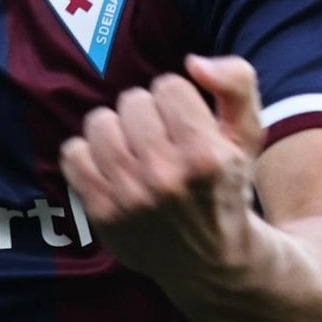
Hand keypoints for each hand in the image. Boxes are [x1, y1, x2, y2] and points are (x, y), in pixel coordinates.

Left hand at [61, 54, 266, 291]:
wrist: (209, 258)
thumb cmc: (225, 185)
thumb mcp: (248, 135)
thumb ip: (236, 84)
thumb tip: (192, 62)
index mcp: (206, 155)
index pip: (168, 86)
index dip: (177, 98)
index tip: (185, 120)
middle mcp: (165, 177)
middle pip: (133, 101)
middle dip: (148, 112)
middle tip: (160, 137)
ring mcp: (129, 197)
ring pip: (99, 122)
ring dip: (116, 128)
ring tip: (134, 147)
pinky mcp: (101, 212)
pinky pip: (73, 153)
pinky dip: (88, 152)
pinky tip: (111, 164)